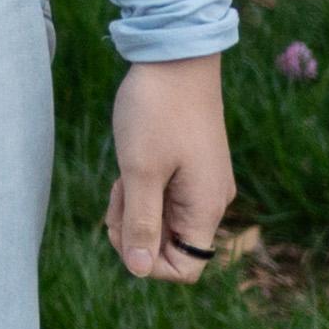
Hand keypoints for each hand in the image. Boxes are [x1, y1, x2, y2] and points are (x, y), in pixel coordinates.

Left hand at [106, 56, 238, 281]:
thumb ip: (141, 222)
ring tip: (122, 174)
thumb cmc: (156, 112)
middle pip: (170, 247)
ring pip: (161, 220)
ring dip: (133, 207)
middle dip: (134, 230)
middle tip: (118, 193)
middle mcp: (211, 201)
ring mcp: (201, 184)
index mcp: (206, 208)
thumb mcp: (139, 171)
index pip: (185, 268)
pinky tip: (129, 164)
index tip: (123, 226)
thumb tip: (139, 270)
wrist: (175, 58)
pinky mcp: (189, 167)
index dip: (148, 262)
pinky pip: (162, 196)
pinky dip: (140, 188)